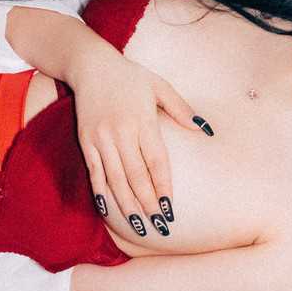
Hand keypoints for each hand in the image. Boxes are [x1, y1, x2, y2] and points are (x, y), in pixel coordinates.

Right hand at [69, 43, 208, 235]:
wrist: (90, 65)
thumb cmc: (130, 76)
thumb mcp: (159, 85)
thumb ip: (182, 109)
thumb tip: (205, 129)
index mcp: (143, 121)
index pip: (156, 161)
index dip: (164, 187)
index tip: (171, 207)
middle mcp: (121, 132)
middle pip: (137, 176)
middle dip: (149, 203)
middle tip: (160, 225)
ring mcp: (101, 139)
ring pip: (116, 179)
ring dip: (128, 205)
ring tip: (140, 225)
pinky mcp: (86, 141)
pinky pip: (95, 173)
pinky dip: (102, 193)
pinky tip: (110, 210)